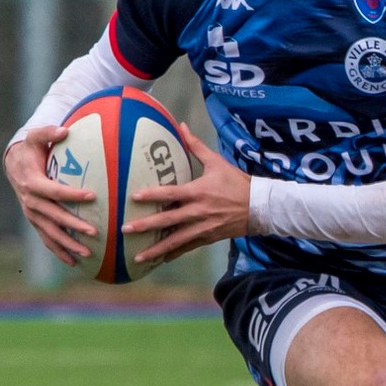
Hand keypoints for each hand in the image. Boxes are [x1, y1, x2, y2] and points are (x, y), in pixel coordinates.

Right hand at [3, 125, 97, 265]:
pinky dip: (59, 251)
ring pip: (50, 232)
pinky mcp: (35, 221)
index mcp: (32, 182)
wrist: (14, 164)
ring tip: (88, 253)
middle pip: (54, 216)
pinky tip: (75, 262)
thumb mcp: (36, 137)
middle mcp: (30, 201)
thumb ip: (49, 132)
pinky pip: (47, 239)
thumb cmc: (30, 149)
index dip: (72, 194)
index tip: (92, 196)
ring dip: (68, 244)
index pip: (54, 190)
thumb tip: (65, 130)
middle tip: (94, 232)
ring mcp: (32, 214)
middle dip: (73, 226)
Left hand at [121, 121, 248, 265]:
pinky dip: (174, 254)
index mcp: (198, 192)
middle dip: (146, 226)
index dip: (152, 195)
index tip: (133, 198)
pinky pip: (188, 247)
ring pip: (176, 241)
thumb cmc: (237, 182)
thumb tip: (181, 125)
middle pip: (168, 221)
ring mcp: (203, 227)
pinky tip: (160, 260)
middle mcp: (198, 212)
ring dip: (156, 249)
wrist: (260, 207)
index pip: (171, 193)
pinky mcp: (208, 238)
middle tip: (126, 230)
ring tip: (137, 256)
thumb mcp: (216, 162)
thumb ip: (196, 146)